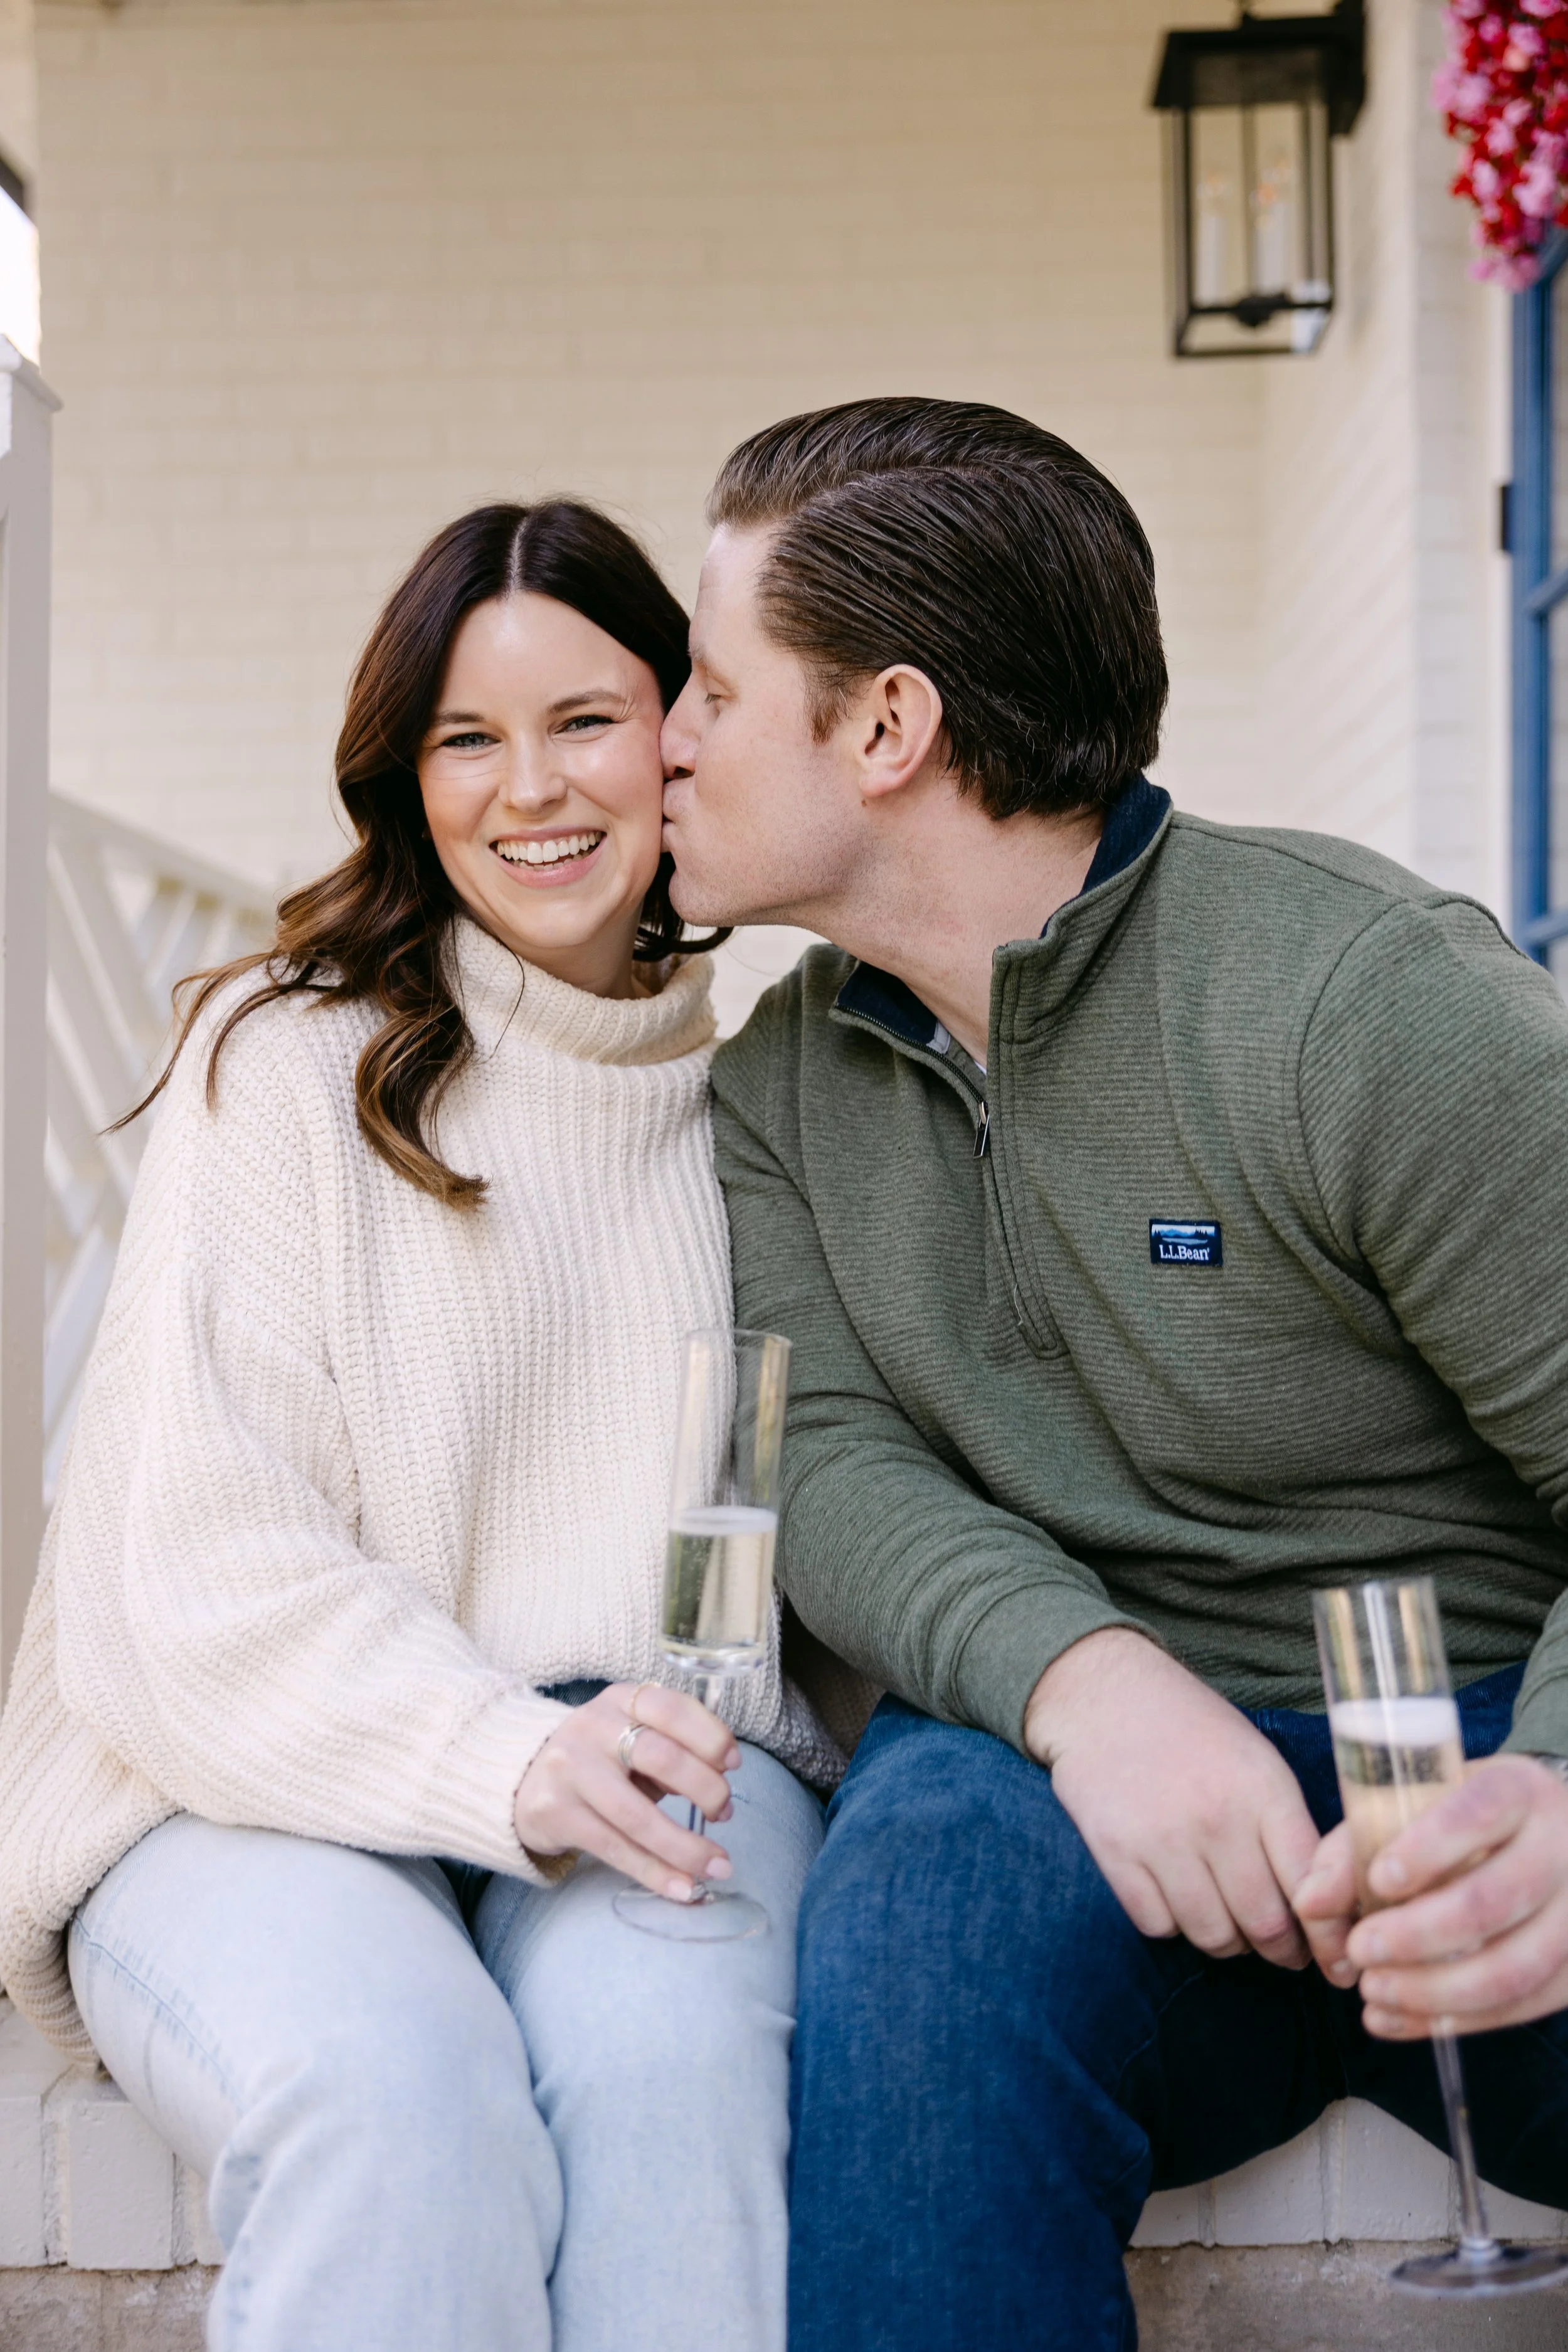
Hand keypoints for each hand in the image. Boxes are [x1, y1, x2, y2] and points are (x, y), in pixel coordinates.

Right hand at [514, 1682, 740, 1902]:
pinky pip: (617, 1849)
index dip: (711, 1736)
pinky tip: (683, 1888)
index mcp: (620, 1700)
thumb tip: (717, 1791)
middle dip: (706, 1790)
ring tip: (719, 1866)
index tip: (733, 1764)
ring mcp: (571, 1771)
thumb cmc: (600, 1758)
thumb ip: (670, 1751)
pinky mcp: (558, 1814)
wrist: (524, 1779)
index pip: (673, 1708)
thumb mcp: (631, 1736)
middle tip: (724, 1812)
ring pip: (638, 1816)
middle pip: (660, 1758)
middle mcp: (593, 1728)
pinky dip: (656, 1873)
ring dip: (686, 1847)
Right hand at [1024, 1628, 1319, 1965]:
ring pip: (1212, 1935)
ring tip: (1228, 1921)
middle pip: (1265, 1924)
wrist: (1103, 1693)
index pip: (1311, 1888)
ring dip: (1227, 1941)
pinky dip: (1172, 1924)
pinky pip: (1158, 1925)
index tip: (1331, 1952)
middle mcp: (1216, 1818)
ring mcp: (1162, 1838)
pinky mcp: (1114, 1852)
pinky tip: (1177, 1897)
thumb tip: (1321, 1902)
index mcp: (1263, 1790)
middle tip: (1282, 1949)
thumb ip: (1289, 1828)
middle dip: (1281, 1950)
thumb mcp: (1258, 1761)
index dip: (1328, 1934)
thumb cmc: (1191, 1728)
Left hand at [1293, 1755, 1567, 2034]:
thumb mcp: (1411, 1810)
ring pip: (1514, 1967)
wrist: (1547, 1841)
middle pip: (1493, 1901)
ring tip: (1374, 1991)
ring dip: (1435, 1990)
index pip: (1478, 1813)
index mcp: (1517, 1791)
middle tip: (1361, 1950)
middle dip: (1418, 1935)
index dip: (1428, 1850)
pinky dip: (1455, 2021)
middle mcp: (1559, 1848)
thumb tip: (1310, 1902)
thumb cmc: (1460, 1823)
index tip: (1379, 1880)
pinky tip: (1399, 2019)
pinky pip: (1522, 2006)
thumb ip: (1354, 1848)